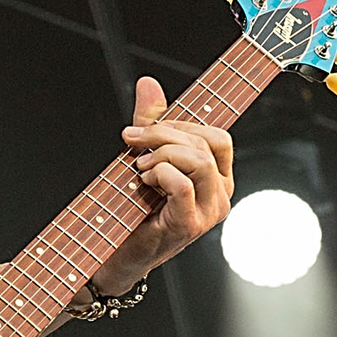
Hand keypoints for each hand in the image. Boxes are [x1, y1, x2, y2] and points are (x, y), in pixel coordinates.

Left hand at [95, 75, 233, 293]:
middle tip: (131, 142)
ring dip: (159, 155)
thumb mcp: (143, 158)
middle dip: (161, 133)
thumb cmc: (131, 209)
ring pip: (197, 160)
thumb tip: (149, 83)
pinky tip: (142, 181)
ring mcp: (209, 212)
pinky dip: (158, 174)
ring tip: (138, 168)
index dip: (183, 124)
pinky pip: (182, 185)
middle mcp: (221, 195)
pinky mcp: (189, 225)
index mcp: (218, 178)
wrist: (115, 254)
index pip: (217, 136)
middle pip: (204, 143)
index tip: (147, 126)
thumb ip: (151, 123)